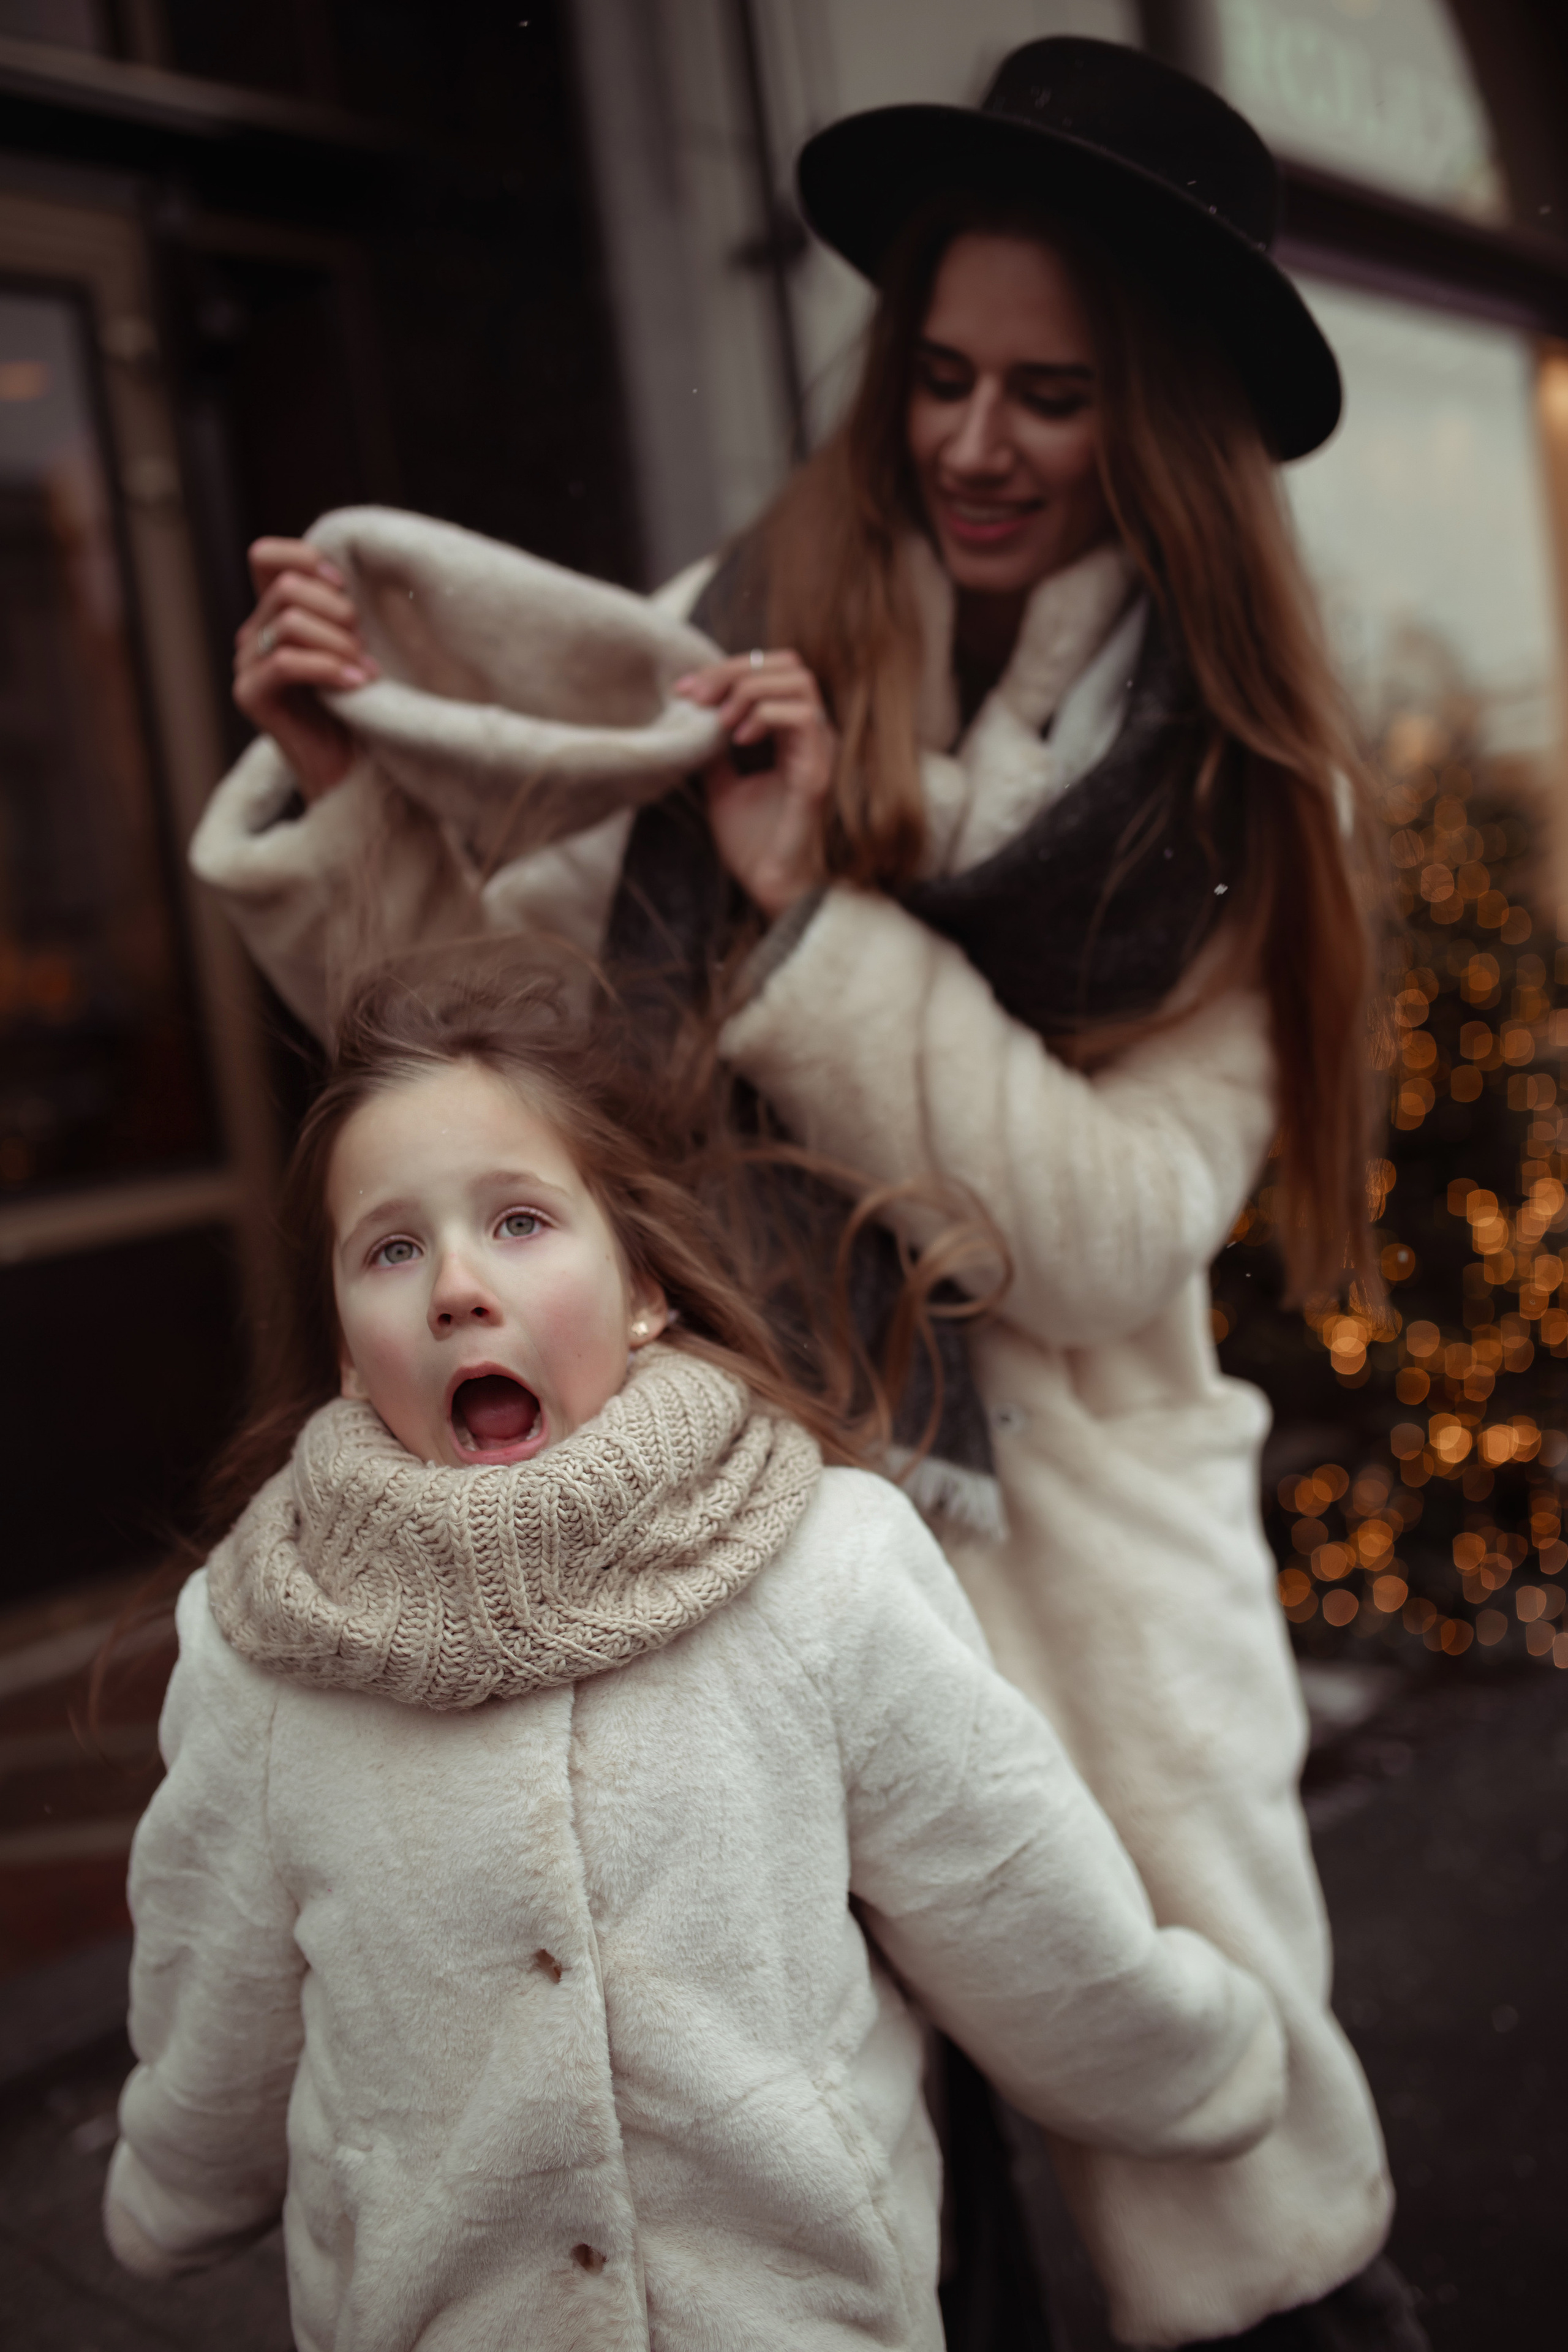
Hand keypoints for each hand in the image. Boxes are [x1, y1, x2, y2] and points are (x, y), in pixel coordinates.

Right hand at [233, 538, 379, 801]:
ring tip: (365, 670)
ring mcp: (247, 666)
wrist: (353, 772)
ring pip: (289, 624)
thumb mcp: (353, 646)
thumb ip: (340, 611)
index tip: (345, 586)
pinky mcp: (250, 696)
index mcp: (275, 616)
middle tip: (364, 646)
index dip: (305, 559)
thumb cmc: (361, 708)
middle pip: (286, 588)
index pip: (265, 557)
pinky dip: (327, 668)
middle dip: (335, 611)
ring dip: (338, 643)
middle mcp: (254, 636)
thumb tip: (348, 575)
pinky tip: (357, 683)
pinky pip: (286, 663)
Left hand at [676, 650, 837, 920]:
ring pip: (798, 681)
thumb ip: (713, 750)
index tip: (684, 689)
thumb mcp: (721, 784)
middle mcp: (811, 734)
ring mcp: (819, 749)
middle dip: (734, 670)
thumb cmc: (753, 843)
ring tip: (719, 719)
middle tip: (696, 694)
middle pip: (786, 664)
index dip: (725, 670)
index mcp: (792, 733)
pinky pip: (803, 718)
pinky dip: (765, 715)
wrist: (770, 886)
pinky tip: (736, 738)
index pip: (769, 672)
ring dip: (749, 689)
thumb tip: (690, 718)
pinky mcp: (818, 771)